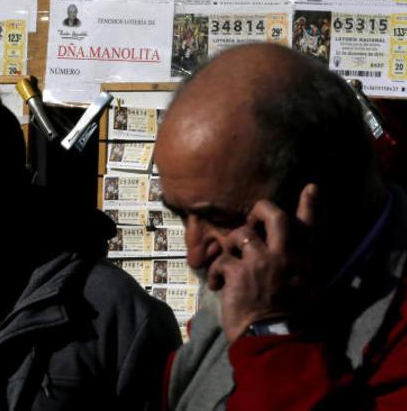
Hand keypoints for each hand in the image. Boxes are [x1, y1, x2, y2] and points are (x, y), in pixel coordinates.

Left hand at [209, 184, 317, 341]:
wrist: (274, 340)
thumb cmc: (290, 321)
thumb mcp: (308, 293)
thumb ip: (304, 273)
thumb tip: (312, 269)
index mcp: (302, 261)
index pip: (309, 228)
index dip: (309, 205)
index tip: (311, 187)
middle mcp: (283, 256)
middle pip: (273, 216)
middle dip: (259, 210)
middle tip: (250, 219)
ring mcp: (260, 262)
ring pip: (239, 234)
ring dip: (229, 247)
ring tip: (227, 264)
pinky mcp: (238, 272)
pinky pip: (220, 259)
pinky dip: (214, 273)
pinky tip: (217, 286)